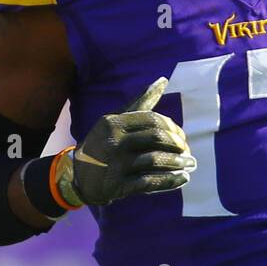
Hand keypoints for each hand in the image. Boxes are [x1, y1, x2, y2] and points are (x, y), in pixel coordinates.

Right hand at [55, 77, 194, 205]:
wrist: (76, 177)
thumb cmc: (103, 143)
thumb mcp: (115, 120)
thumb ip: (141, 102)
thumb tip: (163, 80)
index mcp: (114, 122)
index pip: (153, 119)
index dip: (173, 128)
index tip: (181, 137)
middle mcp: (113, 140)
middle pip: (156, 138)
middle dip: (178, 145)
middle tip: (187, 151)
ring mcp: (114, 163)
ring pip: (155, 160)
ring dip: (178, 163)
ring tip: (189, 164)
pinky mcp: (116, 185)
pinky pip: (149, 182)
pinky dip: (170, 180)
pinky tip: (182, 179)